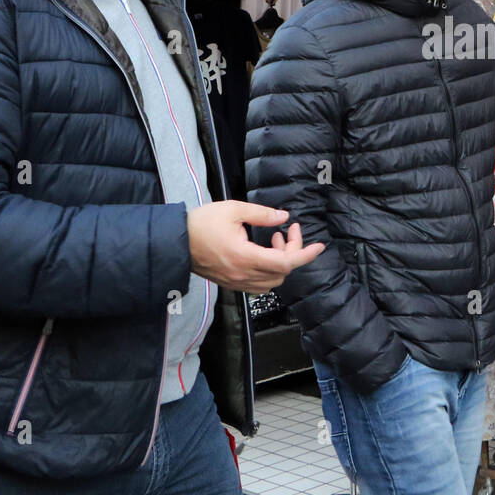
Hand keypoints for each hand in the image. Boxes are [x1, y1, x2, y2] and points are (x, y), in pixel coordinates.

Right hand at [187, 200, 324, 293]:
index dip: (305, 254)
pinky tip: (263, 252)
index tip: (319, 246)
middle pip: (282, 272)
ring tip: (275, 240)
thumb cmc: (201, 223)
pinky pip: (259, 284)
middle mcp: (242, 274)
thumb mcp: (233, 210)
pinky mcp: (231, 283)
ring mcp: (236, 282)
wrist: (174, 242)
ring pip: (272, 281)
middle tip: (289, 231)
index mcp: (245, 256)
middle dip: (293, 252)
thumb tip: (284, 217)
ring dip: (281, 262)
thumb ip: (261, 214)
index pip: (286, 262)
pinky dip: (269, 270)